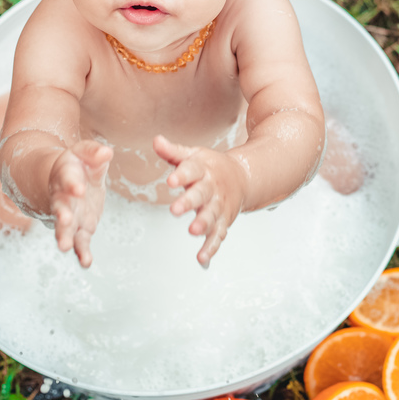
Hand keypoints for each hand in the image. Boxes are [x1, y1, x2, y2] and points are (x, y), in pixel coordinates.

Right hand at [48, 140, 112, 267]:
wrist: (66, 180)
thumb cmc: (78, 164)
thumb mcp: (86, 152)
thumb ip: (95, 153)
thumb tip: (107, 152)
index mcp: (64, 175)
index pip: (67, 179)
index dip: (72, 184)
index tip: (78, 189)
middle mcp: (63, 198)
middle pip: (61, 207)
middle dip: (62, 215)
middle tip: (64, 221)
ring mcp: (70, 215)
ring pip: (65, 228)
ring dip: (65, 237)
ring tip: (65, 248)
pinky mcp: (80, 228)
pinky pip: (80, 242)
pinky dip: (82, 252)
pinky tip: (86, 262)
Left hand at [154, 135, 248, 266]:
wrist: (243, 177)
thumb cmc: (211, 167)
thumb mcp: (193, 155)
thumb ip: (173, 152)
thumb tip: (156, 140)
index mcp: (203, 170)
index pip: (191, 170)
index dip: (181, 175)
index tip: (171, 181)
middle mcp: (212, 188)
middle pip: (201, 195)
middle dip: (189, 202)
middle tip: (175, 209)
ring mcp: (219, 206)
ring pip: (211, 216)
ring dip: (203, 224)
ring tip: (193, 231)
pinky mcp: (223, 222)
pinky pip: (218, 236)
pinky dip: (211, 247)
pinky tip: (202, 258)